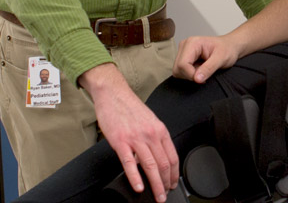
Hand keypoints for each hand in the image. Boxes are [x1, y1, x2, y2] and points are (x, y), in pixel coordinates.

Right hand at [80, 64, 178, 202]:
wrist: (113, 94)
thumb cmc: (130, 107)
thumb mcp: (149, 121)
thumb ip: (154, 138)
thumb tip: (157, 157)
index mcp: (160, 130)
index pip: (172, 156)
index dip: (174, 174)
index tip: (173, 183)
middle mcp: (151, 134)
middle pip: (164, 164)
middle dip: (166, 183)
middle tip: (165, 195)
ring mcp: (136, 138)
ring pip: (150, 166)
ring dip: (156, 185)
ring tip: (157, 196)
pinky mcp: (120, 141)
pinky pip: (130, 163)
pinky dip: (135, 177)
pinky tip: (139, 187)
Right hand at [172, 35, 239, 82]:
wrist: (230, 46)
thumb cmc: (227, 49)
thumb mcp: (221, 59)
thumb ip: (208, 68)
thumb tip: (196, 79)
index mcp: (192, 43)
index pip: (182, 65)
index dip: (191, 75)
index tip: (203, 79)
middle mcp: (184, 45)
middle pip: (177, 69)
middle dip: (190, 76)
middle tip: (205, 74)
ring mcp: (183, 51)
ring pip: (178, 71)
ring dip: (190, 75)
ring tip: (203, 70)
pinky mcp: (184, 57)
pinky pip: (181, 71)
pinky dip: (190, 74)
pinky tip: (200, 69)